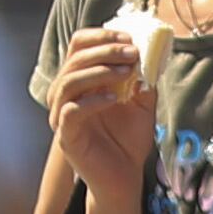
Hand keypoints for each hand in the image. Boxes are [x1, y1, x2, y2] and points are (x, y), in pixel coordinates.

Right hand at [49, 27, 159, 201]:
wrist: (125, 177)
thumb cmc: (128, 140)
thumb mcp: (142, 103)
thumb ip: (142, 79)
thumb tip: (149, 54)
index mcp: (82, 82)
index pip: (78, 46)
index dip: (101, 36)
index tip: (129, 38)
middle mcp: (67, 95)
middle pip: (74, 59)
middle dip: (104, 51)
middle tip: (132, 53)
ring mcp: (62, 115)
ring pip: (67, 82)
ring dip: (98, 72)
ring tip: (126, 72)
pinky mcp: (66, 136)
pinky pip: (70, 111)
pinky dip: (92, 101)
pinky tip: (115, 99)